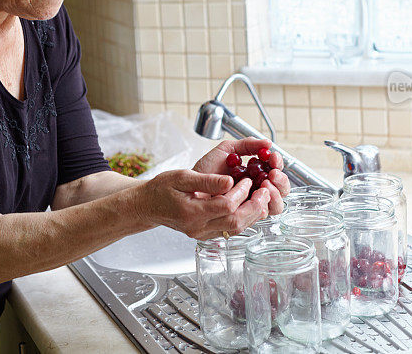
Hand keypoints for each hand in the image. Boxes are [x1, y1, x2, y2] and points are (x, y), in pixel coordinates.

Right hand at [134, 169, 270, 239]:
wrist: (147, 205)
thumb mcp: (181, 177)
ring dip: (253, 214)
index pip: (226, 205)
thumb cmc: (161, 189)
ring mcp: (203, 233)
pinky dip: (244, 218)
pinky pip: (230, 230)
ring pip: (236, 229)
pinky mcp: (206, 234)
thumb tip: (229, 181)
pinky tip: (249, 206)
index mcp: (192, 212)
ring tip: (262, 198)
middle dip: (254, 206)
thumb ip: (206, 181)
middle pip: (235, 222)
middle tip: (264, 190)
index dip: (241, 192)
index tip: (246, 180)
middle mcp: (198, 227)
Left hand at [192, 137, 289, 215]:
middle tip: (271, 174)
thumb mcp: (226, 151)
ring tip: (264, 184)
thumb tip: (267, 143)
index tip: (272, 158)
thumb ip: (247, 145)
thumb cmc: (205, 170)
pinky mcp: (243, 217)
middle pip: (282, 190)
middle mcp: (257, 190)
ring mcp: (251, 204)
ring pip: (275, 205)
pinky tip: (255, 196)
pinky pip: (259, 216)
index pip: (277, 171)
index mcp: (255, 173)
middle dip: (281, 181)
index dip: (278, 164)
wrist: (186, 187)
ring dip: (275, 194)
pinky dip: (261, 206)